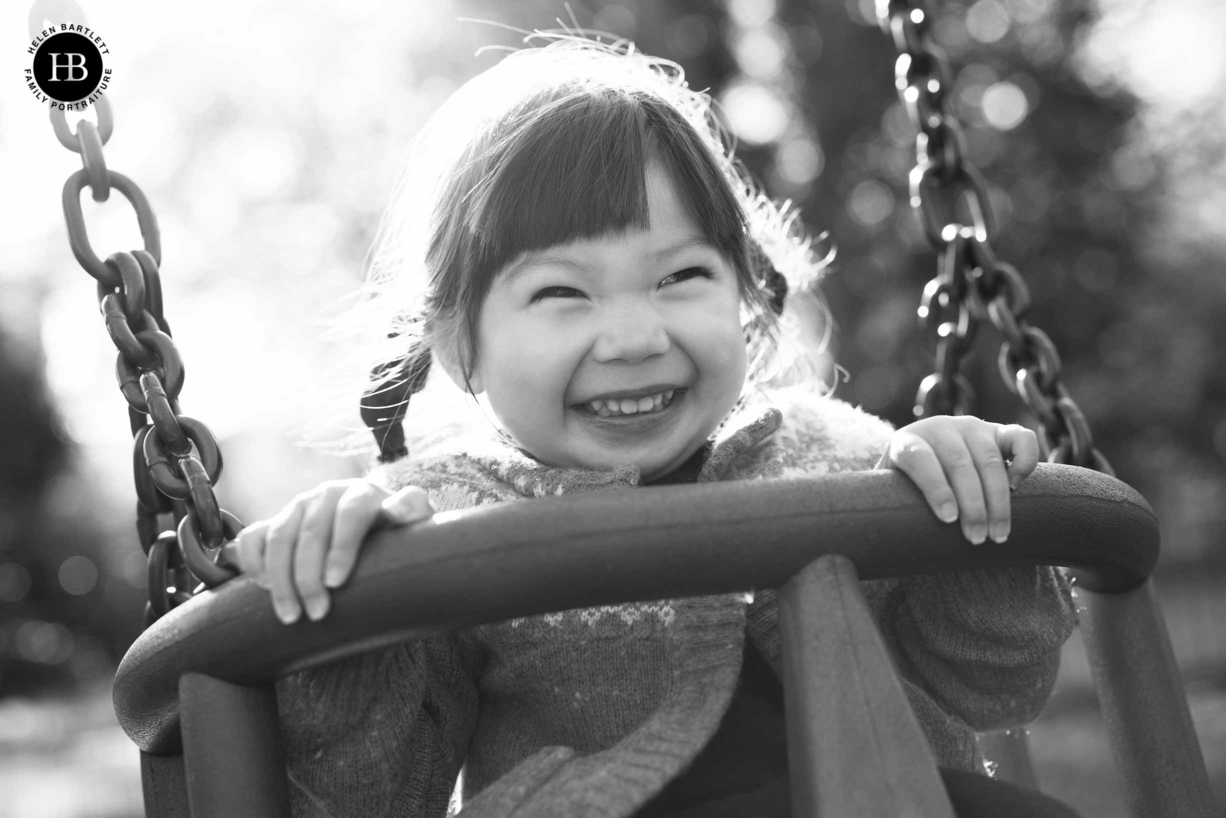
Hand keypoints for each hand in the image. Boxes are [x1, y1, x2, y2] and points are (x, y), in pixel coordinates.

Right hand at [231, 480, 433, 623]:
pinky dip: (252, 561)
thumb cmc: (398, 537)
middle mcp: (327, 495)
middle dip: (309, 576)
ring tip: (291, 616)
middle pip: (311, 531)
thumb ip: (413, 511)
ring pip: (279, 536)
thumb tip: (395, 510)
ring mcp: (298, 507)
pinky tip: (262, 587)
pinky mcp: (276, 522)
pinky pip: (253, 537)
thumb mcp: (415, 524)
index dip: (341, 546)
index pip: (350, 513)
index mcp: (362, 493)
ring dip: (280, 578)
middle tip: (317, 614)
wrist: (375, 536)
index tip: (336, 583)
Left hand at [876, 416, 1037, 544]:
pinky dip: (1026, 460)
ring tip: (998, 534)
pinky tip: (1018, 488)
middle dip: (971, 505)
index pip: (920, 459)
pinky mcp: (999, 431)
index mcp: (906, 442)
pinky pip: (1022, 439)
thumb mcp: (888, 499)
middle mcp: (939, 428)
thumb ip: (877, 515)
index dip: (934, 488)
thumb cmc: (904, 494)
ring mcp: (971, 427)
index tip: (947, 519)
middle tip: (977, 540)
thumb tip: (846, 558)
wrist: (926, 462)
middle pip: (959, 464)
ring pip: (990, 459)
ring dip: (998, 499)